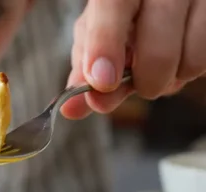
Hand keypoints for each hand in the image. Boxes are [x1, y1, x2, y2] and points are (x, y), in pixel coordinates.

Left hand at [61, 0, 205, 119]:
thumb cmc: (125, 16)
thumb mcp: (96, 33)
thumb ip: (84, 69)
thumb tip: (72, 109)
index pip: (114, 7)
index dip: (105, 46)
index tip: (102, 83)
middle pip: (157, 50)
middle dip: (144, 83)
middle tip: (139, 84)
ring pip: (189, 61)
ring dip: (171, 79)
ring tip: (162, 64)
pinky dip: (191, 71)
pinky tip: (181, 55)